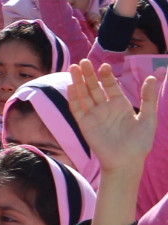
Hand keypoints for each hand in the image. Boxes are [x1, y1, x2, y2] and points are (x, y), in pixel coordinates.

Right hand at [71, 61, 158, 178]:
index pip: (110, 86)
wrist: (127, 162)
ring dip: (78, 82)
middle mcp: (105, 107)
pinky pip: (77, 109)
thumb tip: (152, 77)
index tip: (104, 66)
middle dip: (88, 75)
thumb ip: (149, 99)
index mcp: (120, 105)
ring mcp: (93, 115)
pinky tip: (72, 87)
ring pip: (83, 95)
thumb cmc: (140, 143)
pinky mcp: (84, 124)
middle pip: (94, 87)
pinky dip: (73, 98)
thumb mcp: (149, 119)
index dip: (106, 76)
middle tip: (84, 62)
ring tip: (74, 68)